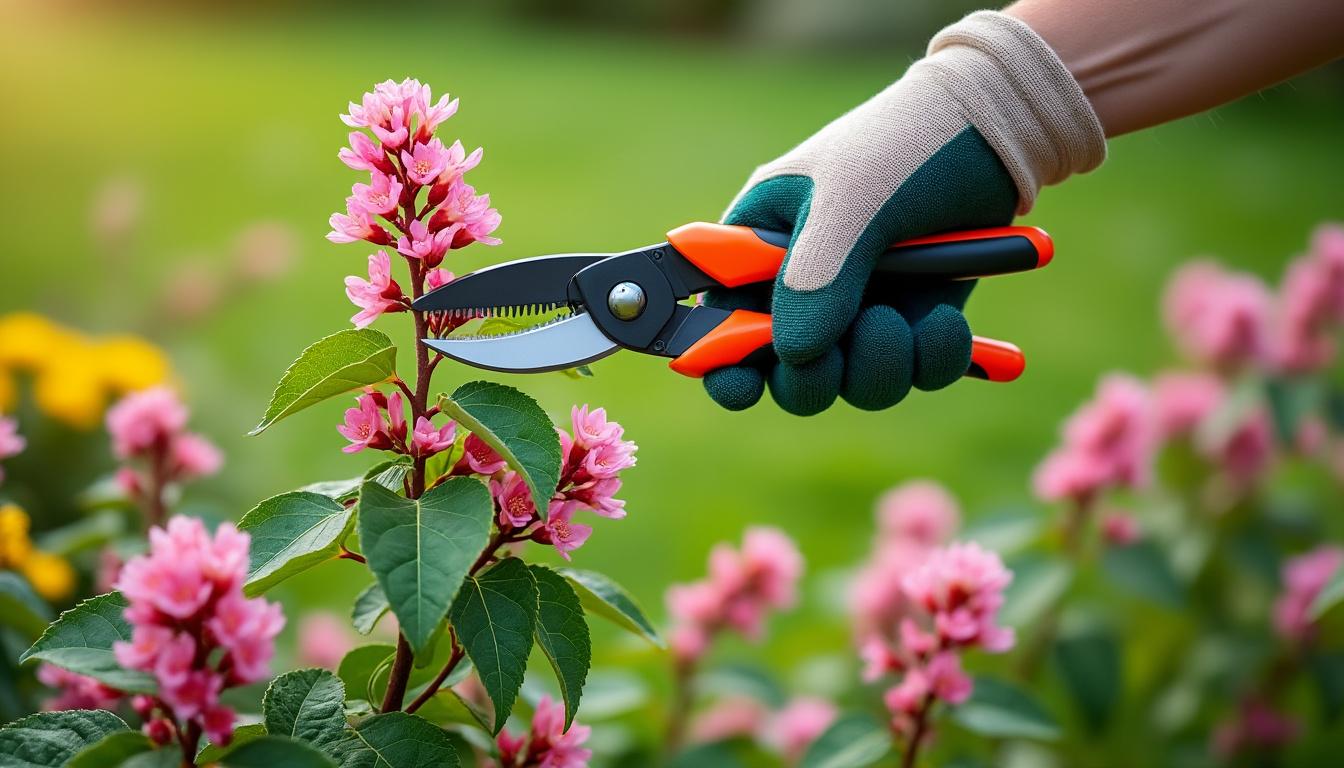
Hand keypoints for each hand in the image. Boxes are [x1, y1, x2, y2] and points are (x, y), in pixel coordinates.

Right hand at [702, 11, 1104, 414]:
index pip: (719, 318)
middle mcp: (804, 287)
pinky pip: (915, 374)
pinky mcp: (916, 322)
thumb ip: (815, 278)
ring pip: (855, 384)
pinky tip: (946, 320)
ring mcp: (862, 310)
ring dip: (883, 364)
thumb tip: (794, 355)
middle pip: (787, 375)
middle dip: (819, 374)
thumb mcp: (851, 199)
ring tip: (912, 316)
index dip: (719, 360)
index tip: (740, 386)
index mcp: (759, 247)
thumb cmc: (904, 145)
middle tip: (849, 345)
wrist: (995, 131)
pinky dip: (934, 357)